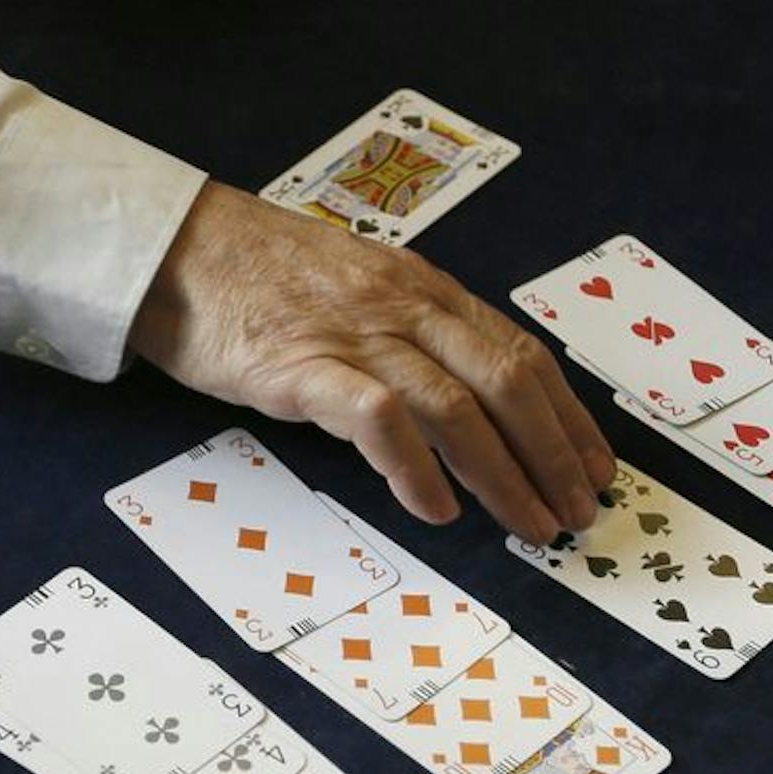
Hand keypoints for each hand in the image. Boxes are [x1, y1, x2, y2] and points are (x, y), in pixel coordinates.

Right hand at [130, 181, 615, 541]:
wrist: (178, 247)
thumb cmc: (260, 276)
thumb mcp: (355, 289)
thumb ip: (407, 334)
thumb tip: (459, 401)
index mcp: (424, 289)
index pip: (520, 352)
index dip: (567, 417)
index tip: (594, 468)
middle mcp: (404, 307)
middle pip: (506, 381)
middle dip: (554, 454)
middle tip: (577, 514)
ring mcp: (355, 336)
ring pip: (457, 405)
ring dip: (504, 474)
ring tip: (527, 526)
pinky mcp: (303, 367)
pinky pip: (379, 419)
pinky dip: (416, 468)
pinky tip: (436, 509)